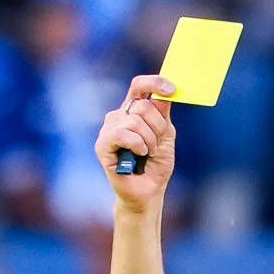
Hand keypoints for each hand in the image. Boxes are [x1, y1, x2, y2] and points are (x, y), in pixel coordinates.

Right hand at [95, 76, 176, 207]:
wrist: (148, 190)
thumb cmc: (156, 163)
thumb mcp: (166, 134)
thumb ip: (162, 112)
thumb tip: (165, 92)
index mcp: (134, 109)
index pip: (140, 85)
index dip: (155, 82)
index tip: (172, 89)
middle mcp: (119, 115)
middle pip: (142, 105)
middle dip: (157, 127)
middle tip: (155, 145)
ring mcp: (109, 129)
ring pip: (134, 120)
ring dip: (148, 140)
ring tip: (146, 153)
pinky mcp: (102, 144)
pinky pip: (122, 134)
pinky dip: (136, 145)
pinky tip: (138, 154)